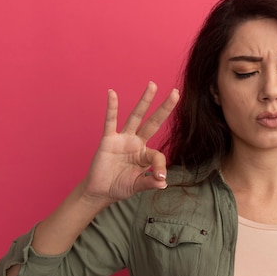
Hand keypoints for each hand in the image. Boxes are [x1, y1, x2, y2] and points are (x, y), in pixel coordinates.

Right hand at [82, 81, 179, 203]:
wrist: (100, 191)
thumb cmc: (120, 186)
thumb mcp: (137, 186)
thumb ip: (149, 183)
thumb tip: (163, 183)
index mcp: (146, 155)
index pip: (158, 155)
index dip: (160, 167)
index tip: (160, 178)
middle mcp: (137, 142)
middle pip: (153, 122)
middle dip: (165, 108)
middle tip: (175, 92)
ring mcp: (123, 139)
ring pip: (136, 116)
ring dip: (144, 101)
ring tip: (153, 85)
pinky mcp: (109, 140)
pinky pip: (110, 121)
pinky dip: (111, 108)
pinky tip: (112, 93)